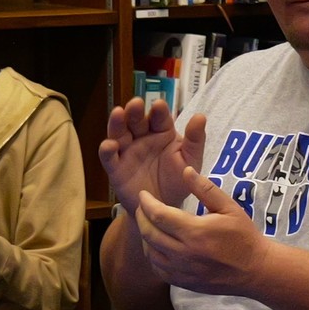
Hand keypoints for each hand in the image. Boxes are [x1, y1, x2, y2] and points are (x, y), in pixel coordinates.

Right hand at [98, 98, 205, 213]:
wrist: (165, 207)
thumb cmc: (179, 180)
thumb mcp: (191, 160)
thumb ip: (195, 140)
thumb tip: (200, 116)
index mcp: (163, 133)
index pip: (159, 117)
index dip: (158, 110)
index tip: (159, 105)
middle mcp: (143, 138)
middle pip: (136, 120)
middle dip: (135, 111)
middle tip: (136, 103)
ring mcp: (128, 151)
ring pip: (119, 133)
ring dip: (117, 123)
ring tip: (119, 113)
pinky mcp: (116, 167)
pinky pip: (109, 157)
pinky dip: (108, 149)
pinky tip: (111, 145)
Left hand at [133, 166, 270, 295]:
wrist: (256, 270)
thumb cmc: (244, 236)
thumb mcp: (230, 207)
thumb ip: (206, 189)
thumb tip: (186, 170)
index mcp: (196, 232)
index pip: (159, 215)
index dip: (147, 203)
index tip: (144, 195)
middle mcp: (185, 253)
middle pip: (149, 233)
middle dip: (141, 217)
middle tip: (142, 207)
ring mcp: (183, 270)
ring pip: (150, 252)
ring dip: (145, 236)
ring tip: (149, 224)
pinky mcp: (183, 282)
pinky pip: (158, 269)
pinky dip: (153, 255)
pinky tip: (157, 246)